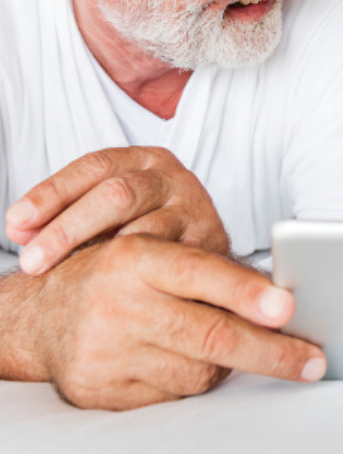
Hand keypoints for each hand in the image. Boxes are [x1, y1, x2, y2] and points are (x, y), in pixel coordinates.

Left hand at [6, 147, 228, 273]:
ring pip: (143, 229)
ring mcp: (196, 207)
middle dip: (67, 229)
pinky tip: (108, 294)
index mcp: (142, 159)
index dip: (52, 192)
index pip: (93, 167)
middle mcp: (172, 176)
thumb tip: (18, 228)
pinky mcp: (212, 242)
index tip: (16, 222)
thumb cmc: (145, 232)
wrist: (202, 262)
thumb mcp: (108, 215)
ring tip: (62, 283)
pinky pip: (169, 261)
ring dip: (99, 259)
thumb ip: (66, 217)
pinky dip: (137, 277)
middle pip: (116, 194)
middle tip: (31, 263)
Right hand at [31, 234, 325, 409]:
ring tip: (232, 348)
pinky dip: (190, 382)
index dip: (247, 292)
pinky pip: (170, 396)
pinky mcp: (101, 391)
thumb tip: (281, 295)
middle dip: (270, 352)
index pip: (201, 273)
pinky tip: (186, 363)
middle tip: (311, 362)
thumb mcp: (150, 253)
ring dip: (226, 365)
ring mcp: (108, 350)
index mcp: (136, 257)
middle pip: (210, 334)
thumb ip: (206, 268)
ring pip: (197, 372)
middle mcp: (120, 302)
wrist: (42, 315)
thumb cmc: (115, 276)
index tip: (286, 308)